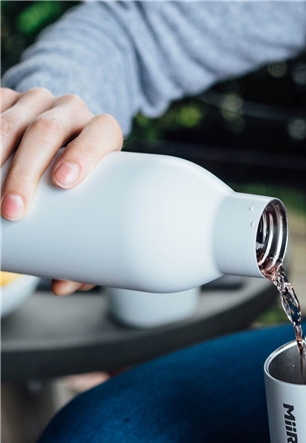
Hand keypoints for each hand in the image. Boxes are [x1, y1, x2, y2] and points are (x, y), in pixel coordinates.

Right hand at [1, 87, 122, 294]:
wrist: (60, 140)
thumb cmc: (83, 185)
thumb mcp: (89, 205)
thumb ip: (85, 245)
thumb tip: (63, 287)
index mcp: (102, 133)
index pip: (101, 133)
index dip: (86, 153)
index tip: (65, 183)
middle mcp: (72, 112)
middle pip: (49, 132)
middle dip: (26, 172)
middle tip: (13, 212)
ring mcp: (37, 102)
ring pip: (13, 120)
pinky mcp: (8, 98)